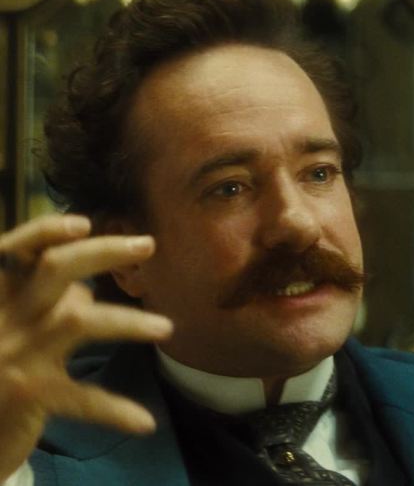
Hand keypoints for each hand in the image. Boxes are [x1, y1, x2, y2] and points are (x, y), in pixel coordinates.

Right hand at [0, 215, 172, 480]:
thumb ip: (47, 306)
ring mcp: (14, 355)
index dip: (44, 232)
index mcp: (0, 298)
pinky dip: (115, 408)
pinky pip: (80, 397)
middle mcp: (4, 318)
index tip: (84, 223)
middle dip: (103, 251)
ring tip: (166, 328)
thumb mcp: (16, 331)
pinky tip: (145, 422)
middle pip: (52, 270)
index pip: (14, 251)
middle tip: (148, 245)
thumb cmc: (0, 372)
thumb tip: (87, 291)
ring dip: (128, 320)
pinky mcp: (28, 394)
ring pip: (77, 321)